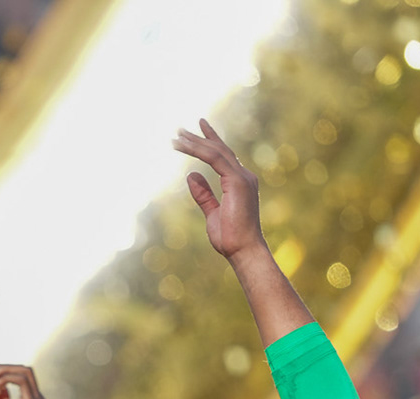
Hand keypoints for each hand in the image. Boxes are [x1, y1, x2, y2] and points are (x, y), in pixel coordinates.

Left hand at [173, 120, 263, 260]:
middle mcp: (243, 176)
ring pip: (215, 152)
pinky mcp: (237, 181)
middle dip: (199, 138)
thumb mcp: (211, 213)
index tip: (198, 128)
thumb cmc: (230, 237)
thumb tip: (191, 175)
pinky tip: (185, 146)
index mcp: (239, 183)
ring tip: (176, 136)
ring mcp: (242, 177)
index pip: (223, 157)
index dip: (210, 141)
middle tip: (179, 129)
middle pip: (219, 150)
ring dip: (194, 142)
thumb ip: (203, 194)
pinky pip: (215, 159)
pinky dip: (200, 151)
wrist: (243, 250)